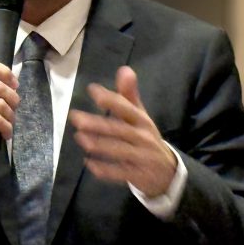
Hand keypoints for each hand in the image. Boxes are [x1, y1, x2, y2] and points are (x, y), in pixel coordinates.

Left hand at [69, 66, 176, 196]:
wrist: (168, 172)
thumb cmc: (147, 139)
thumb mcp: (141, 117)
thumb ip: (129, 96)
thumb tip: (124, 69)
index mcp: (143, 121)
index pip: (127, 108)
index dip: (111, 99)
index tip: (92, 90)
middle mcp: (143, 138)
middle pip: (119, 129)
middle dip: (97, 123)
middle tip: (75, 117)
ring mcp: (142, 157)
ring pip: (118, 150)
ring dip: (98, 144)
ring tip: (79, 137)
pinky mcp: (138, 175)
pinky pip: (119, 172)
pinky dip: (104, 169)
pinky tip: (88, 163)